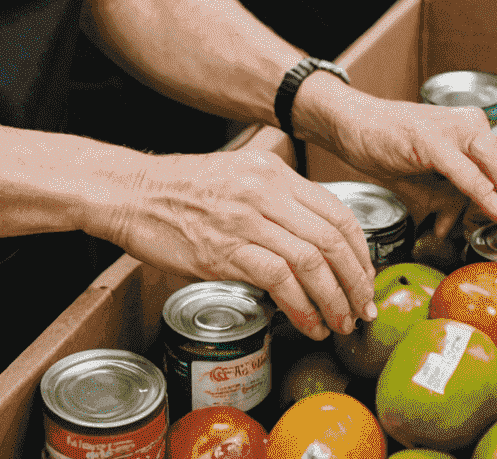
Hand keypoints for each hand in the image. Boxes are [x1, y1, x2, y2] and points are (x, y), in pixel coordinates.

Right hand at [102, 148, 376, 339]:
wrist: (132, 193)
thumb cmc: (180, 190)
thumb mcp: (237, 178)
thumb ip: (274, 199)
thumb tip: (310, 236)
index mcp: (272, 172)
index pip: (336, 211)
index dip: (359, 251)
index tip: (364, 278)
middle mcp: (265, 191)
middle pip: (331, 238)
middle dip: (355, 281)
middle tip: (361, 309)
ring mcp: (245, 218)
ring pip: (311, 260)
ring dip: (334, 299)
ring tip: (339, 323)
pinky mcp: (224, 249)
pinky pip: (279, 280)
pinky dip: (301, 307)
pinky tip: (307, 324)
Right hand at [302, 90, 496, 244]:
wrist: (351, 123)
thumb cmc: (387, 144)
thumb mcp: (425, 177)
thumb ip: (446, 198)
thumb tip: (457, 225)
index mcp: (470, 129)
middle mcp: (467, 123)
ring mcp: (450, 129)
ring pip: (490, 169)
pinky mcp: (432, 139)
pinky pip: (466, 173)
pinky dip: (483, 193)